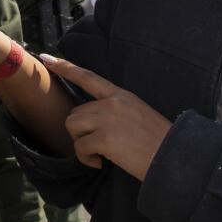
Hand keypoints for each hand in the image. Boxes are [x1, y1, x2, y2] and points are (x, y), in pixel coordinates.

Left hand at [41, 55, 171, 180]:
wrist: (175, 157)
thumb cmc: (158, 142)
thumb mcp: (138, 115)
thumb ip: (114, 112)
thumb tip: (91, 122)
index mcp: (121, 95)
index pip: (88, 77)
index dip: (65, 68)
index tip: (46, 58)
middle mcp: (112, 103)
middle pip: (75, 113)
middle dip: (81, 132)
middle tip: (100, 146)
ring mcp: (107, 119)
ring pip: (73, 128)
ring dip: (82, 144)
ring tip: (101, 154)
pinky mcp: (104, 138)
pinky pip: (80, 148)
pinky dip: (87, 159)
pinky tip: (102, 163)